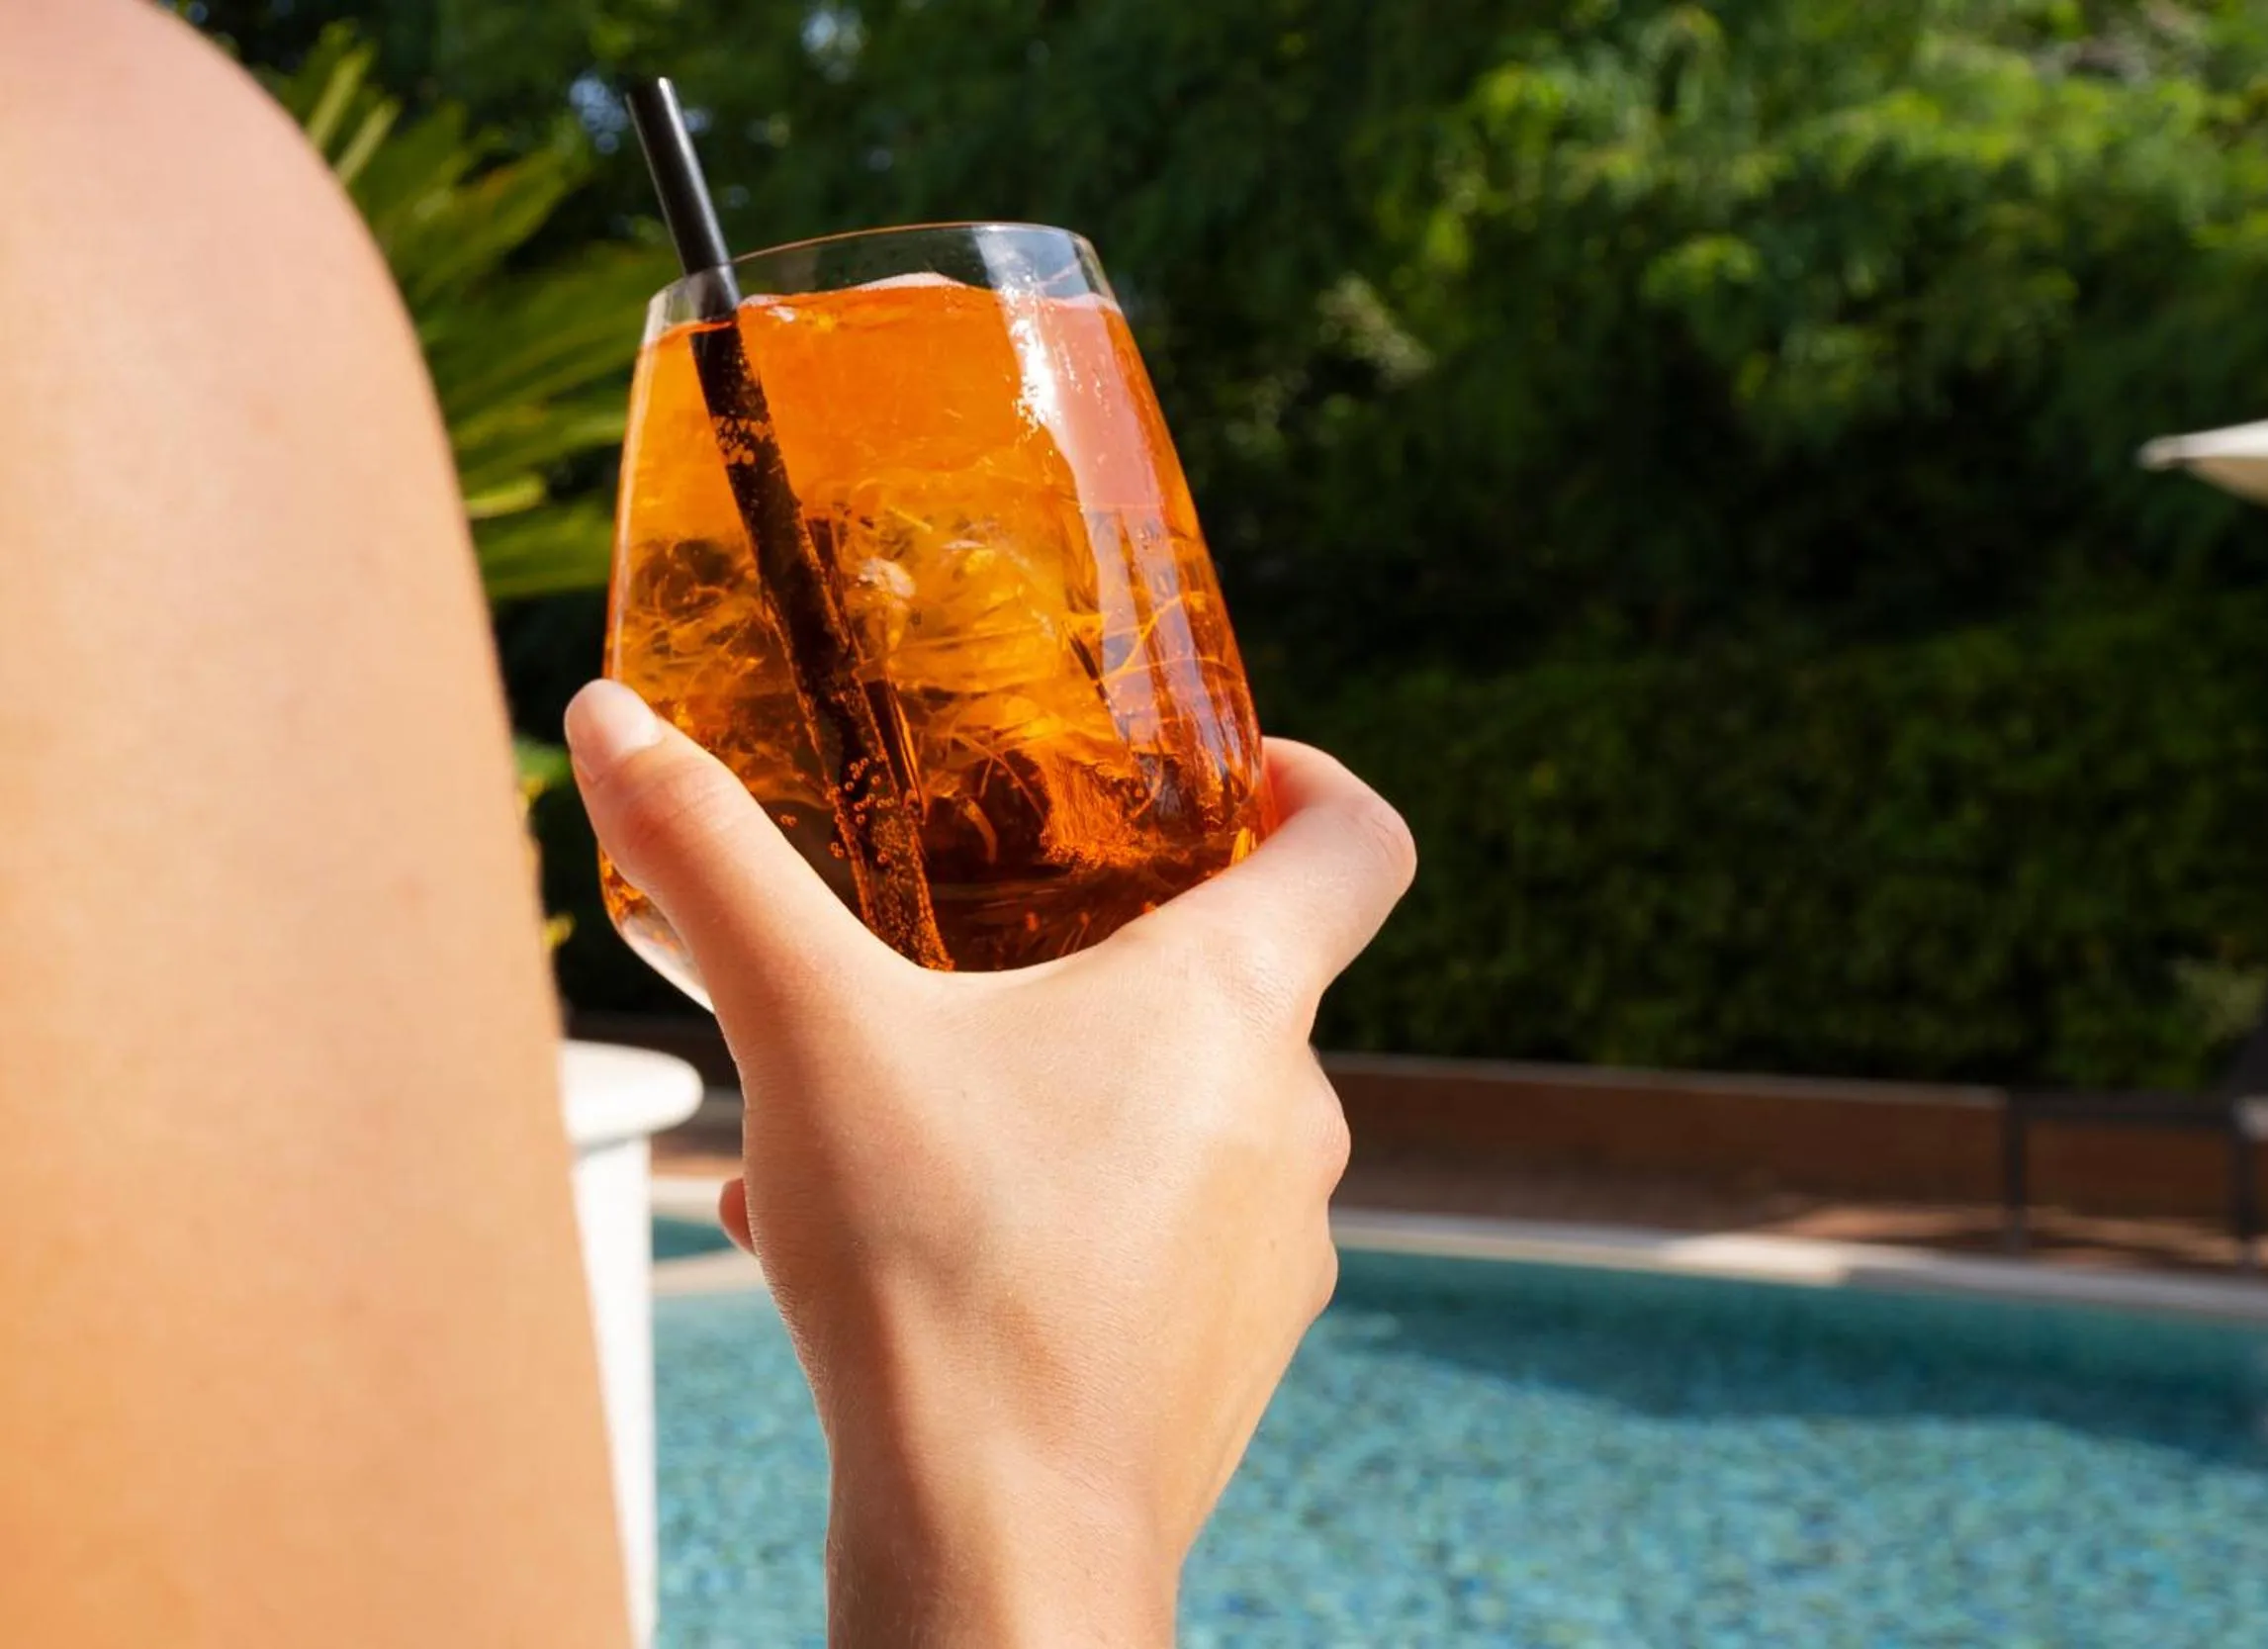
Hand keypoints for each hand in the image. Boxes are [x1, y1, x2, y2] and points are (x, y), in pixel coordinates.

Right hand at [565, 681, 1413, 1647]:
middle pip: (1243, 983)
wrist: (999, 1539)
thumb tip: (607, 716)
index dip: (1312, 782)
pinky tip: (892, 1244)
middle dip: (1111, 953)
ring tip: (897, 1120)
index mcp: (1237, 1000)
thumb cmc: (938, 1268)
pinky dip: (1045, 1210)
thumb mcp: (806, 1029)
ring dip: (1052, 1093)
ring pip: (1172, 1120)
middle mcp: (1295, 1116)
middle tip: (989, 947)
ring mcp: (1277, 1246)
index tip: (1232, 771)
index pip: (1359, 843)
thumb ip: (711, 859)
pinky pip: (1144, 1239)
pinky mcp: (1229, 1351)